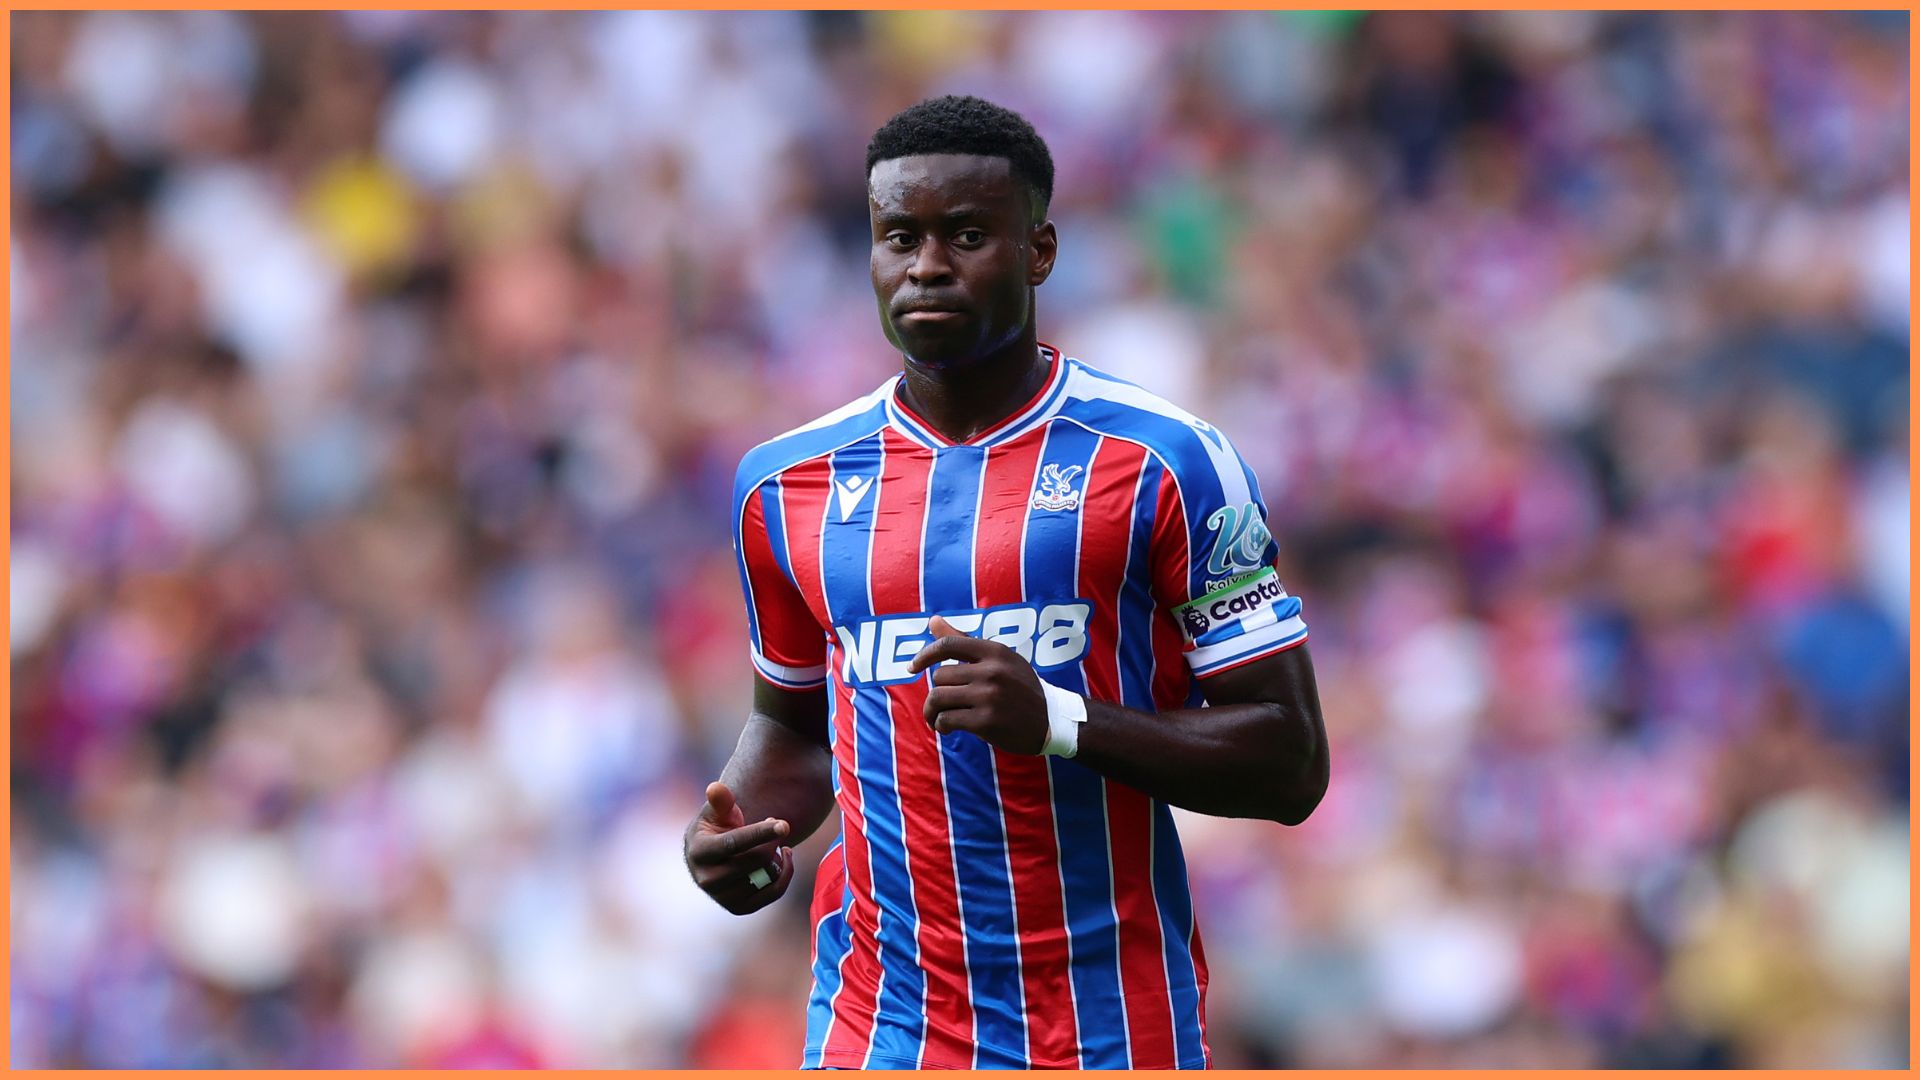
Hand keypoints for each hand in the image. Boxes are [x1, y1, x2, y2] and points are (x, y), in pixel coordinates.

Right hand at [684, 781, 794, 913]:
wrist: (713, 857)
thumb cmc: (718, 827)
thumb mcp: (717, 811)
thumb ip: (721, 800)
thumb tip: (715, 788)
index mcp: (699, 851)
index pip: (734, 843)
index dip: (760, 833)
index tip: (785, 824)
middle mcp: (707, 879)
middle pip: (755, 860)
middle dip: (772, 841)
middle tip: (778, 826)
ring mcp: (721, 897)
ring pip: (766, 876)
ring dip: (778, 857)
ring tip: (775, 844)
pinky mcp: (738, 908)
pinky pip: (772, 893)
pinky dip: (784, 874)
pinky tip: (783, 858)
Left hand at [907, 614, 1049, 754]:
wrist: (1050, 722)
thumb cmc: (1019, 688)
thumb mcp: (999, 659)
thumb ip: (964, 641)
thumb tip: (932, 620)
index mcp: (995, 651)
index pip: (948, 645)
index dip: (924, 655)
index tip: (912, 668)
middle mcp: (992, 670)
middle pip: (940, 676)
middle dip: (936, 692)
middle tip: (941, 705)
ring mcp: (990, 696)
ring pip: (939, 698)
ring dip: (932, 711)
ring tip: (939, 718)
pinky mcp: (986, 721)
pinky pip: (947, 719)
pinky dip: (941, 725)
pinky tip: (947, 728)